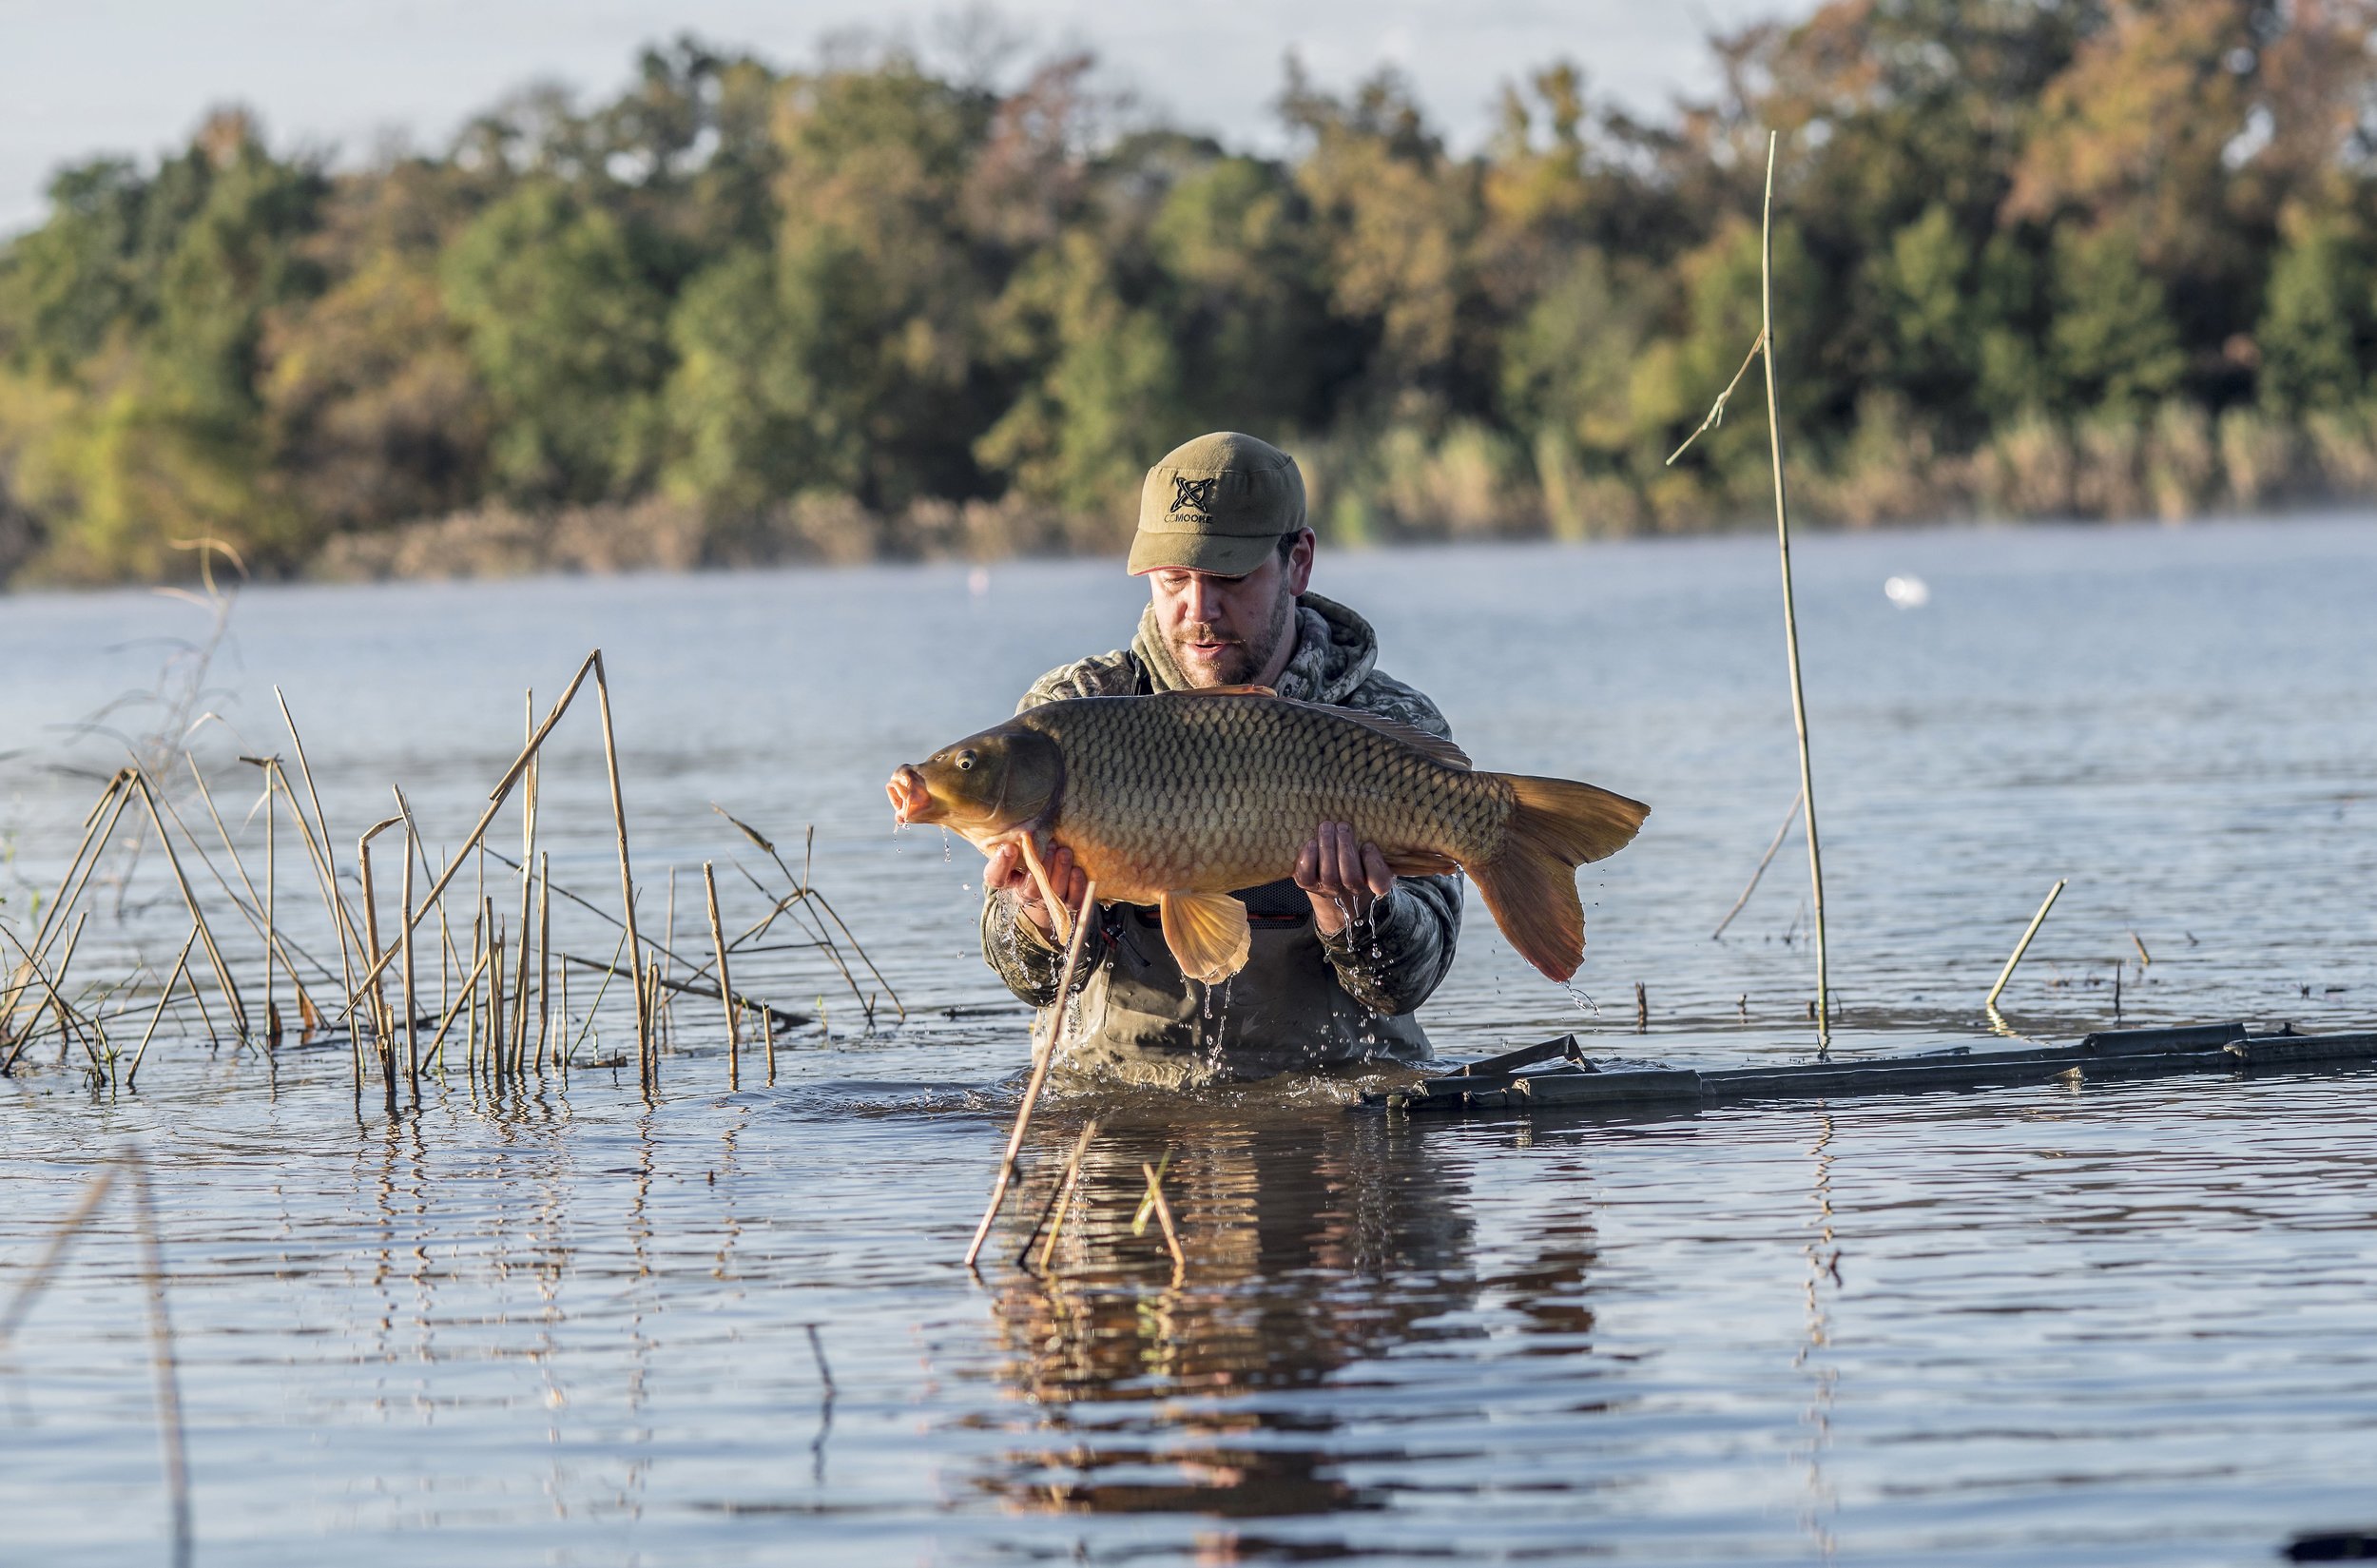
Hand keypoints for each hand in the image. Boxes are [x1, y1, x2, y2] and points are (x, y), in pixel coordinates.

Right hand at [984, 840, 1086, 936]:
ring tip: (1064, 851)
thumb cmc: (1033, 855)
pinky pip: (1073, 900)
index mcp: (1008, 879)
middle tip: (1050, 844)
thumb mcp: (1021, 845)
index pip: (995, 878)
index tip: (1010, 847)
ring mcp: (1048, 901)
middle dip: (1041, 866)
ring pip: (1053, 892)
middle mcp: (1026, 893)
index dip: (1001, 865)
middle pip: (1030, 889)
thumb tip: (1024, 822)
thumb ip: (1017, 838)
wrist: (1053, 877)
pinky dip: (1077, 885)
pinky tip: (1077, 869)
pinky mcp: (1069, 904)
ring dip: (1060, 870)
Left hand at [1294, 821, 1394, 936]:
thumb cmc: (1354, 852)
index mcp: (1372, 881)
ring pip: (1329, 876)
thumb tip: (1375, 826)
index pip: (1380, 884)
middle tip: (1343, 826)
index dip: (1374, 865)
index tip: (1368, 844)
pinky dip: (1309, 859)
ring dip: (1328, 849)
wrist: (1329, 870)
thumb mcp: (1368, 848)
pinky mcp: (1308, 885)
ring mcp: (1328, 888)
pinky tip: (1311, 843)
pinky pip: (1306, 877)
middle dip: (1346, 849)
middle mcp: (1351, 889)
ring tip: (1326, 827)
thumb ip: (1375, 843)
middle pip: (1351, 877)